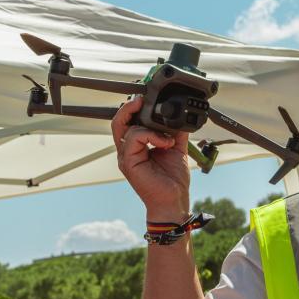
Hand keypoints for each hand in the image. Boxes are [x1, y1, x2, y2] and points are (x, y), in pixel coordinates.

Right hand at [111, 96, 190, 220]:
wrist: (174, 200)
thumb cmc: (173, 180)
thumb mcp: (177, 149)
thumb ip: (175, 133)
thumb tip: (180, 118)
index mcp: (137, 146)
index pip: (128, 121)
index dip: (133, 108)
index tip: (145, 98)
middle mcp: (128, 150)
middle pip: (118, 121)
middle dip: (129, 106)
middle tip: (142, 99)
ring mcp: (126, 156)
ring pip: (125, 126)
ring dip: (149, 126)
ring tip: (166, 137)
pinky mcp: (128, 162)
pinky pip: (134, 137)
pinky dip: (152, 136)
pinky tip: (165, 144)